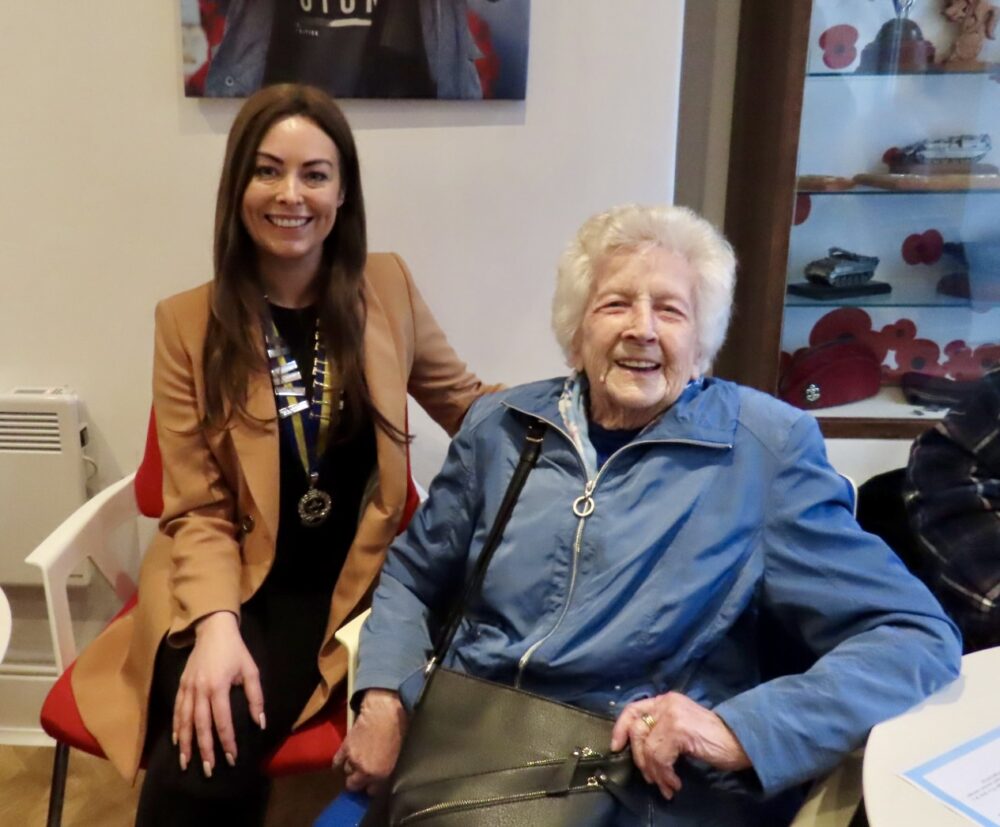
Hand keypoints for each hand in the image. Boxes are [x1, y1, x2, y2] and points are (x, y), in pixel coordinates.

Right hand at [173, 611, 264, 776]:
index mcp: (219, 686)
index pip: (223, 720)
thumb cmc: (236, 651)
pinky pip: (177, 710)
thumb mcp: (251, 670)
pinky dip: (176, 727)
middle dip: (205, 749)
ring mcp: (188, 688)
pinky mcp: (181, 685)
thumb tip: (259, 723)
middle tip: (209, 770)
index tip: (232, 758)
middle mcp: (200, 689)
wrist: (213, 629)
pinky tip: (176, 741)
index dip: (227, 741)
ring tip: (186, 763)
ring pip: (184, 721)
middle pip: (200, 725)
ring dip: (185, 744)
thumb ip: (256, 697)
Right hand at [333, 689, 406, 794]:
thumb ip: (390, 769)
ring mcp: (354, 760)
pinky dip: (338, 763)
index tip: (373, 783)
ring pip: (347, 773)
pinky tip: (341, 762)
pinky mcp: (345, 748)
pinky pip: (337, 761)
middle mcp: (366, 771)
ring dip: (351, 769)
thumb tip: (386, 775)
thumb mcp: (400, 754)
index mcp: (383, 774)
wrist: (385, 711)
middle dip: (358, 782)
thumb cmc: (399, 729)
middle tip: (362, 775)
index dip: (373, 787)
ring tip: (355, 764)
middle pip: (355, 785)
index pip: (373, 792)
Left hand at [610, 692, 750, 800]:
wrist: (741, 740)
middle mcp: (667, 703)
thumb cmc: (712, 738)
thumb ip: (661, 730)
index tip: (616, 747)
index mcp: (666, 700)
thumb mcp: (681, 727)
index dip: (620, 729)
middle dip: (640, 760)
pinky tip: (675, 782)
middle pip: (637, 731)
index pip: (633, 709)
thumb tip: (637, 750)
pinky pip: (660, 757)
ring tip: (666, 785)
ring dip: (655, 773)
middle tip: (652, 779)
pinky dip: (664, 774)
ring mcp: (673, 715)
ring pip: (647, 748)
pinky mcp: (679, 730)